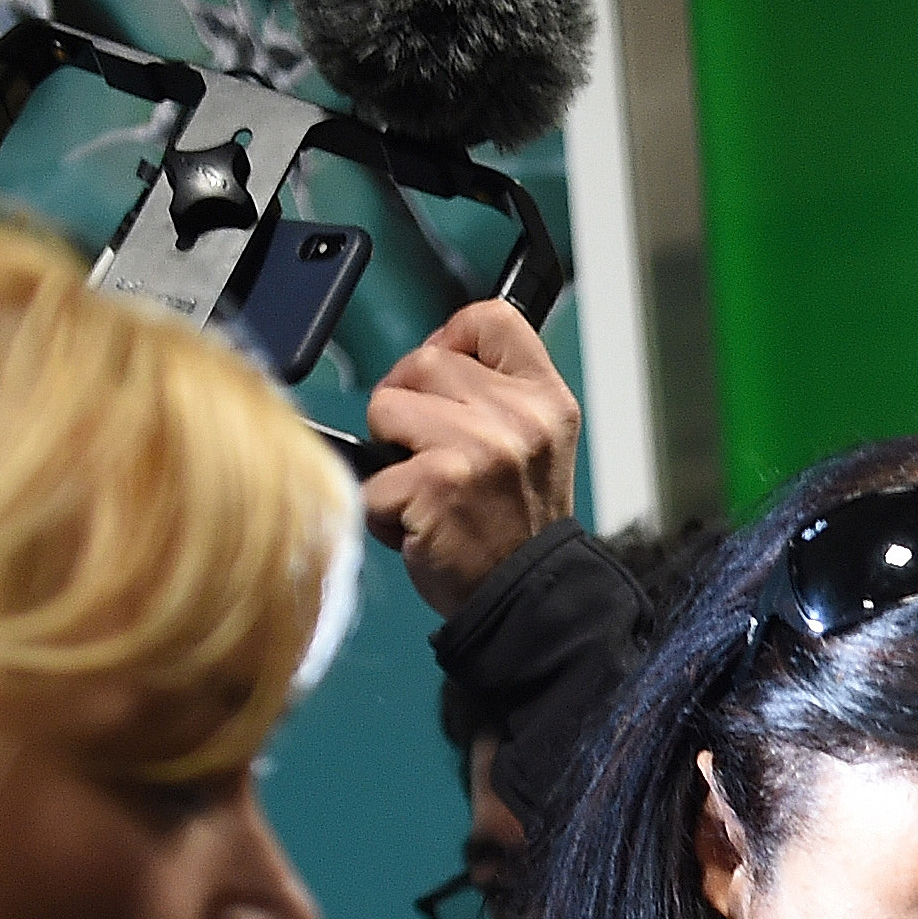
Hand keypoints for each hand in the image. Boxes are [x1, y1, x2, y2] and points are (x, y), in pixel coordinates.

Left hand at [360, 301, 580, 618]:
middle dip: (407, 404)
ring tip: (422, 487)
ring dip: (387, 452)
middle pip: (423, 360)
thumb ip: (496, 393)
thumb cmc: (515, 525)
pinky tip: (417, 525)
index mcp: (545, 400)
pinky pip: (372, 476)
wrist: (526, 599)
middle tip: (427, 450)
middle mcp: (517, 418)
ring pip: (385, 407)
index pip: (491, 319)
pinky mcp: (434, 484)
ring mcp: (477, 448)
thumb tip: (431, 355)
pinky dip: (382, 508)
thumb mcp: (533, 444)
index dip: (453, 337)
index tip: (445, 377)